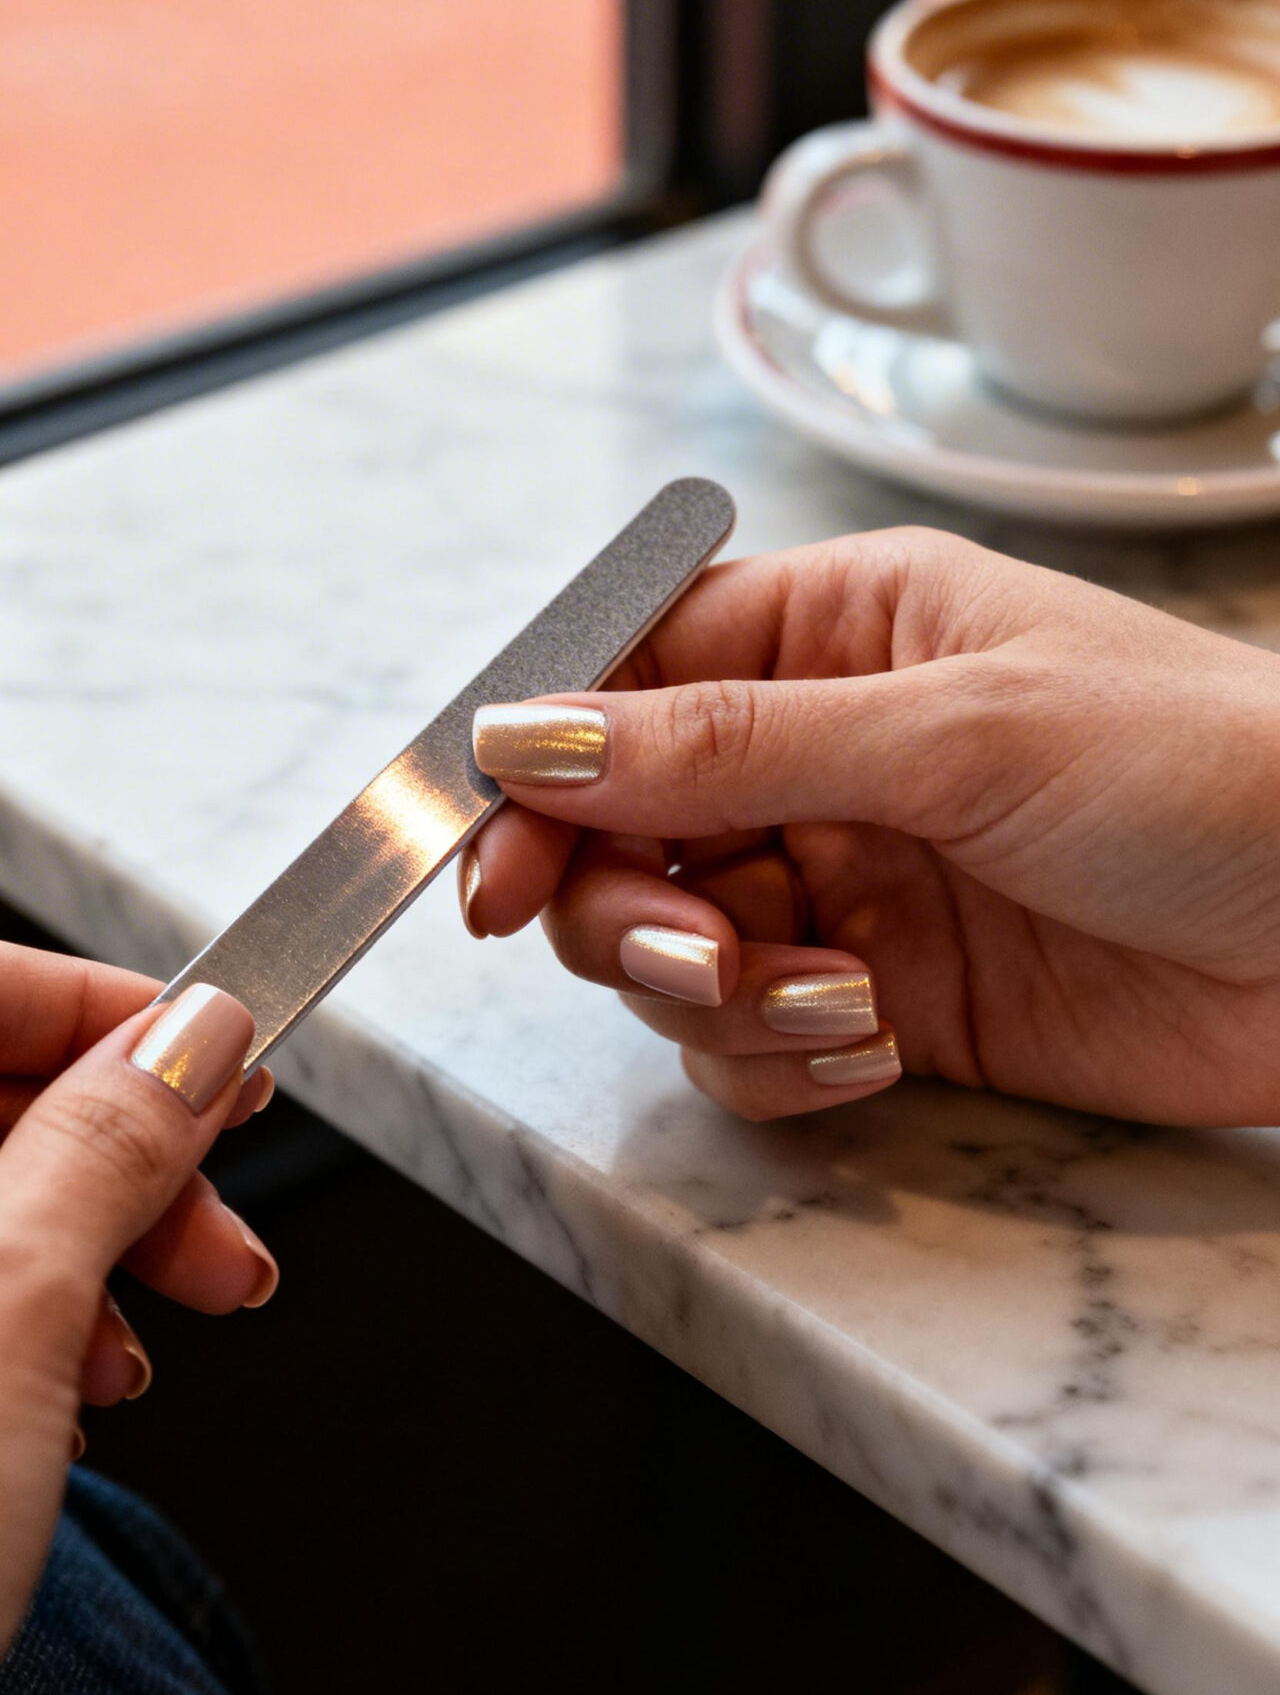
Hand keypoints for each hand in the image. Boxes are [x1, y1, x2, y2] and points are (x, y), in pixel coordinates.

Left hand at [0, 947, 275, 1651]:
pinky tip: (80, 1394)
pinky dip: (42, 1325)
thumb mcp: (8, 1302)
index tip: (223, 1050)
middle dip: (130, 1155)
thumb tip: (194, 1036)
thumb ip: (108, 1143)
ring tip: (168, 1329)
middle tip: (222, 1211)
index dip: (110, 1007)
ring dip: (101, 1253)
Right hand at [460, 526, 1279, 1127]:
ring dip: (720, 997)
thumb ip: (728, 742)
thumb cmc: (1201, 769)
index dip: (541, 770)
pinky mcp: (884, 999)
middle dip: (631, 908)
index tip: (489, 862)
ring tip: (838, 1002)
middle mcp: (823, 754)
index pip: (624, 680)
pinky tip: (875, 1045)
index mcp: (835, 633)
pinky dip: (783, 1062)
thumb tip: (528, 736)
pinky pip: (754, 1044)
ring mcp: (851, 882)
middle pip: (621, 835)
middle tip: (695, 953)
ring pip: (674, 952)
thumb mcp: (956, 730)